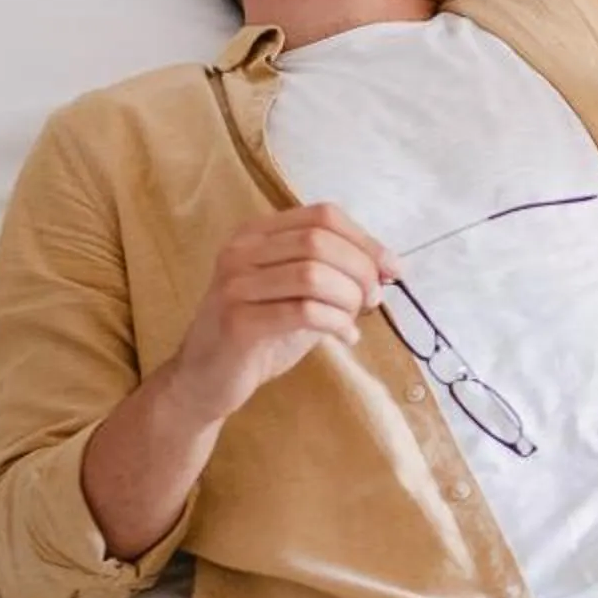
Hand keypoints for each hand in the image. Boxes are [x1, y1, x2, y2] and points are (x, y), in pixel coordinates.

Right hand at [164, 203, 393, 422]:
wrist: (205, 381)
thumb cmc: (259, 336)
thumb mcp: (300, 295)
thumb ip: (336, 275)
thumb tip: (389, 267)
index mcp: (255, 234)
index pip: (323, 216)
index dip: (365, 240)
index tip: (392, 269)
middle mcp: (240, 251)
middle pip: (320, 240)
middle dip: (360, 269)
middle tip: (373, 299)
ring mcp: (234, 285)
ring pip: (313, 274)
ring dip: (348, 298)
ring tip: (354, 319)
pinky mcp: (237, 322)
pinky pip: (303, 311)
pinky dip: (337, 323)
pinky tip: (345, 338)